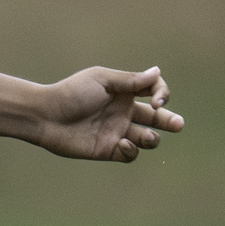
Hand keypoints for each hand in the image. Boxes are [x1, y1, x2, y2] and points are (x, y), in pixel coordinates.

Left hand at [29, 65, 183, 161]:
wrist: (46, 116)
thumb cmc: (72, 93)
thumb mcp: (102, 80)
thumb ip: (131, 80)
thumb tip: (157, 71)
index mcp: (124, 91)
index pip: (154, 90)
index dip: (162, 94)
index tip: (157, 101)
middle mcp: (123, 111)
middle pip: (156, 118)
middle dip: (170, 121)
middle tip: (178, 124)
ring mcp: (117, 131)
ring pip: (147, 138)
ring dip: (152, 138)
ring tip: (148, 137)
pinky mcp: (108, 149)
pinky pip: (129, 154)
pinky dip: (131, 150)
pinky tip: (122, 143)